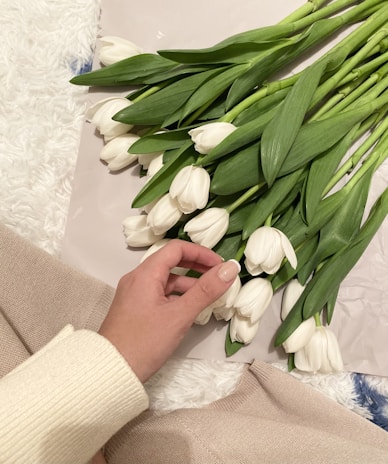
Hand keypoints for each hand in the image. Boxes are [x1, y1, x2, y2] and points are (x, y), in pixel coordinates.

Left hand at [99, 239, 239, 381]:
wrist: (110, 372)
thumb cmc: (144, 343)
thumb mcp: (179, 316)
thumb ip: (206, 291)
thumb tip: (230, 268)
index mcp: (145, 274)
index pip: (176, 249)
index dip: (201, 253)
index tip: (220, 265)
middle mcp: (137, 279)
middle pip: (171, 262)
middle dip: (197, 267)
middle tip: (219, 277)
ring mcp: (135, 294)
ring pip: (166, 280)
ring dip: (189, 283)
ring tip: (210, 296)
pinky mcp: (135, 309)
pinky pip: (160, 294)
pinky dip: (177, 297)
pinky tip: (191, 309)